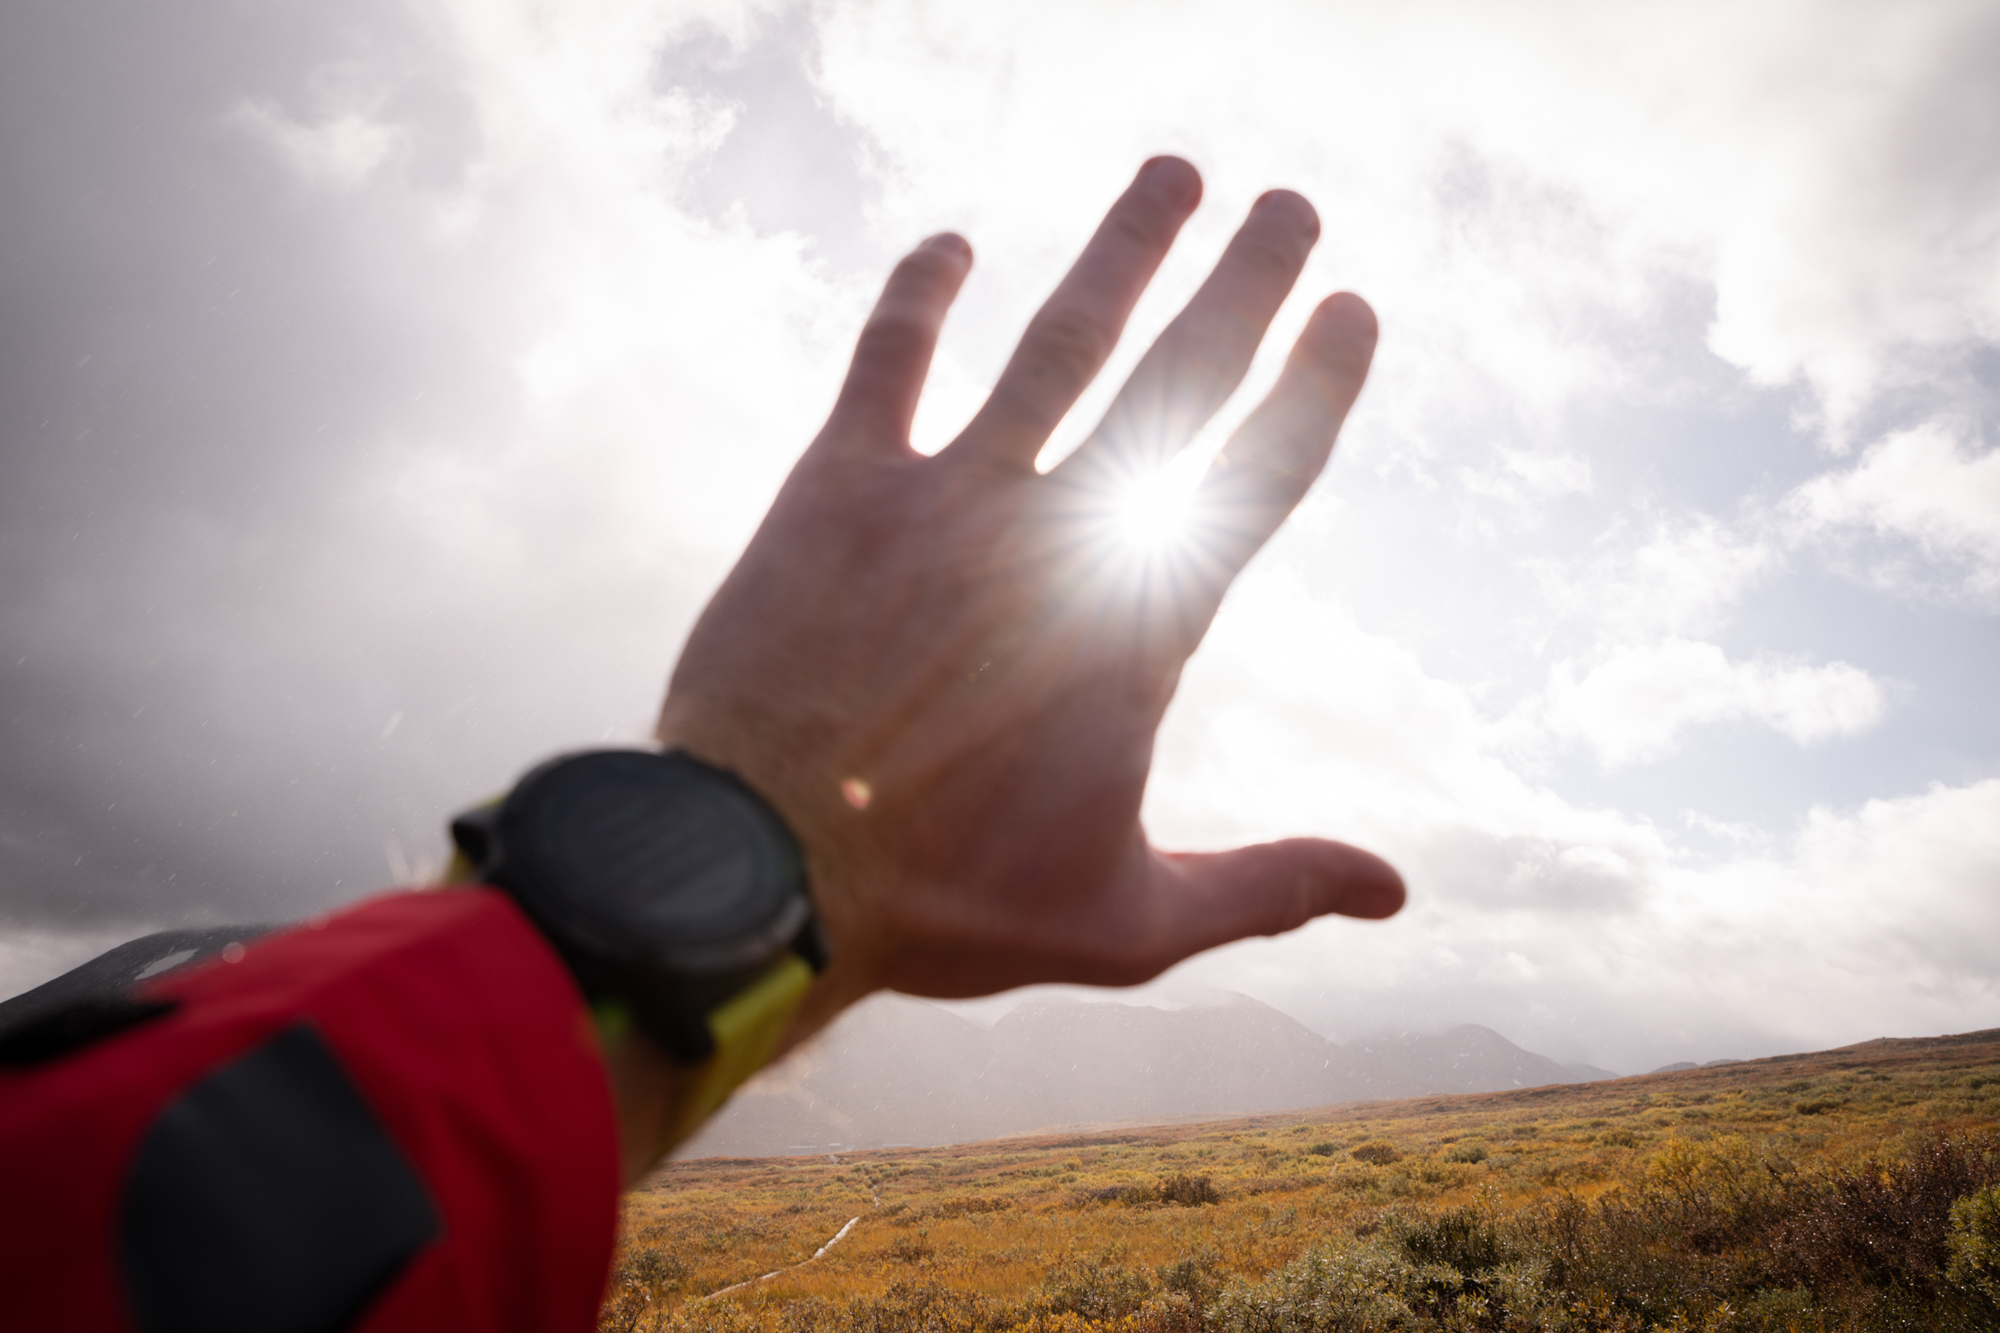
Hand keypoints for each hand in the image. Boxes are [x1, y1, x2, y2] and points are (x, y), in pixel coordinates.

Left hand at [656, 157, 1402, 1028]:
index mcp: (1140, 626)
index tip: (1353, 312)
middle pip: (1179, 379)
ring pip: (1057, 340)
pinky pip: (890, 361)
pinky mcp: (837, 489)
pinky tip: (951, 243)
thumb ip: (1267, 887)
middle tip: (1293, 204)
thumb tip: (1396, 889)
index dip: (1316, 385)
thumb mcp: (1128, 924)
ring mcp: (948, 497)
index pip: (1260, 476)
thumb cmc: (946, 909)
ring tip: (1173, 173)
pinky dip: (920, 295)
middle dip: (1246, 283)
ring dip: (1123, 250)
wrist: (759, 874)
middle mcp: (1058, 534)